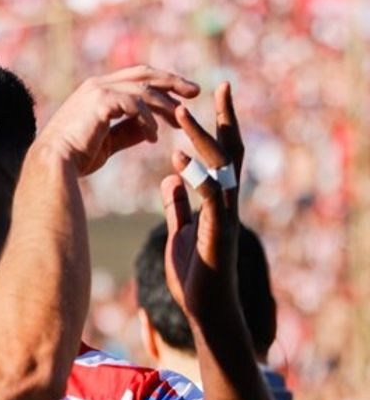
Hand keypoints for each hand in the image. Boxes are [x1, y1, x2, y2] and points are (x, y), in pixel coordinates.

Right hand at [39, 65, 200, 174]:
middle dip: (172, 82)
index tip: (181, 97)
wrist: (53, 163)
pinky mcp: (100, 101)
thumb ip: (128, 131)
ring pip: (143, 90)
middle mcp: (97, 84)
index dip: (160, 84)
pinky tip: (154, 137)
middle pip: (144, 74)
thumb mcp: (108, 142)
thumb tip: (152, 129)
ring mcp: (98, 90)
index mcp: (97, 90)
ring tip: (179, 123)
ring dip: (165, 106)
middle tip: (195, 92)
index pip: (135, 78)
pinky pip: (135, 105)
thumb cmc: (76, 157)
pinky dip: (148, 121)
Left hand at [161, 82, 244, 325]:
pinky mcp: (219, 232)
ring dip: (202, 140)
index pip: (220, 156)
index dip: (216, 128)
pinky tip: (178, 160)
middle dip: (226, 120)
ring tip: (182, 114)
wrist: (206, 312)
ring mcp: (226, 216)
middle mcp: (227, 202)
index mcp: (217, 201)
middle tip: (219, 87)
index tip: (207, 99)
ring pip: (221, 169)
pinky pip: (210, 197)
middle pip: (231, 153)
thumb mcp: (180, 233)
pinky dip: (196, 176)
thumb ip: (179, 206)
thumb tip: (169, 180)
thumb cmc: (195, 275)